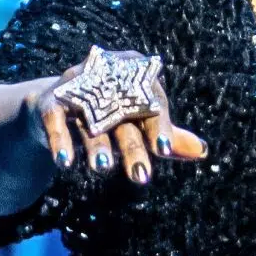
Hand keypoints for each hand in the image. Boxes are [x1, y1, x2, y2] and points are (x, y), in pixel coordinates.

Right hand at [31, 47, 206, 185]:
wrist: (56, 108)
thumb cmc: (108, 115)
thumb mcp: (138, 124)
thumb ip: (167, 137)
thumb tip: (204, 152)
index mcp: (134, 78)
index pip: (152, 101)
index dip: (160, 126)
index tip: (165, 151)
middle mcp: (106, 79)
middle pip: (124, 117)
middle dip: (132, 148)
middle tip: (141, 177)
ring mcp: (76, 89)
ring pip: (92, 122)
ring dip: (97, 145)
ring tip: (103, 168)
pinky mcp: (51, 102)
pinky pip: (56, 121)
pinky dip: (60, 141)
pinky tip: (65, 163)